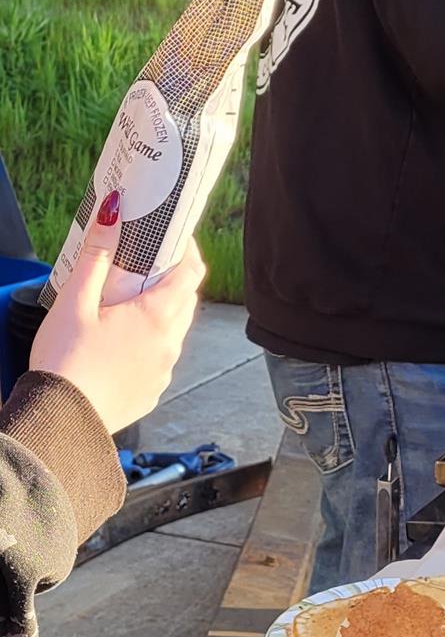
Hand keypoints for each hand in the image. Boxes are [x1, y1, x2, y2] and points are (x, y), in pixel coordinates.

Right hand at [30, 193, 205, 435]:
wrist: (60, 423)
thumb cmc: (65, 362)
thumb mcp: (74, 302)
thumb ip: (96, 256)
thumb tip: (112, 213)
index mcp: (157, 317)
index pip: (192, 272)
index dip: (186, 251)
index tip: (173, 238)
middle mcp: (169, 343)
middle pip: (185, 299)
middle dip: (171, 279)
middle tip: (144, 267)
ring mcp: (163, 370)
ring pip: (174, 330)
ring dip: (160, 312)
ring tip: (126, 305)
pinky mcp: (151, 391)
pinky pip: (159, 358)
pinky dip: (148, 343)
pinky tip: (120, 343)